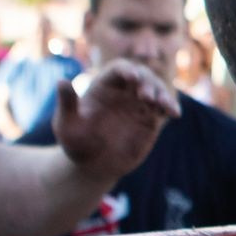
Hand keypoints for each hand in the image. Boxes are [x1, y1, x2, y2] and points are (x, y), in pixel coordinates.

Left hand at [53, 59, 177, 179]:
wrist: (93, 166)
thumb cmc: (76, 143)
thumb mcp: (66, 124)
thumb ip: (67, 103)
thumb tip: (62, 81)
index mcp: (104, 86)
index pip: (119, 69)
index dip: (127, 70)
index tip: (132, 78)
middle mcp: (124, 92)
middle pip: (142, 76)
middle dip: (147, 82)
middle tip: (146, 96)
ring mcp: (139, 105)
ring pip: (157, 90)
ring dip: (162, 93)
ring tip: (163, 104)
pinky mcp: (151, 120)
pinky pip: (164, 109)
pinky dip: (171, 108)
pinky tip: (174, 113)